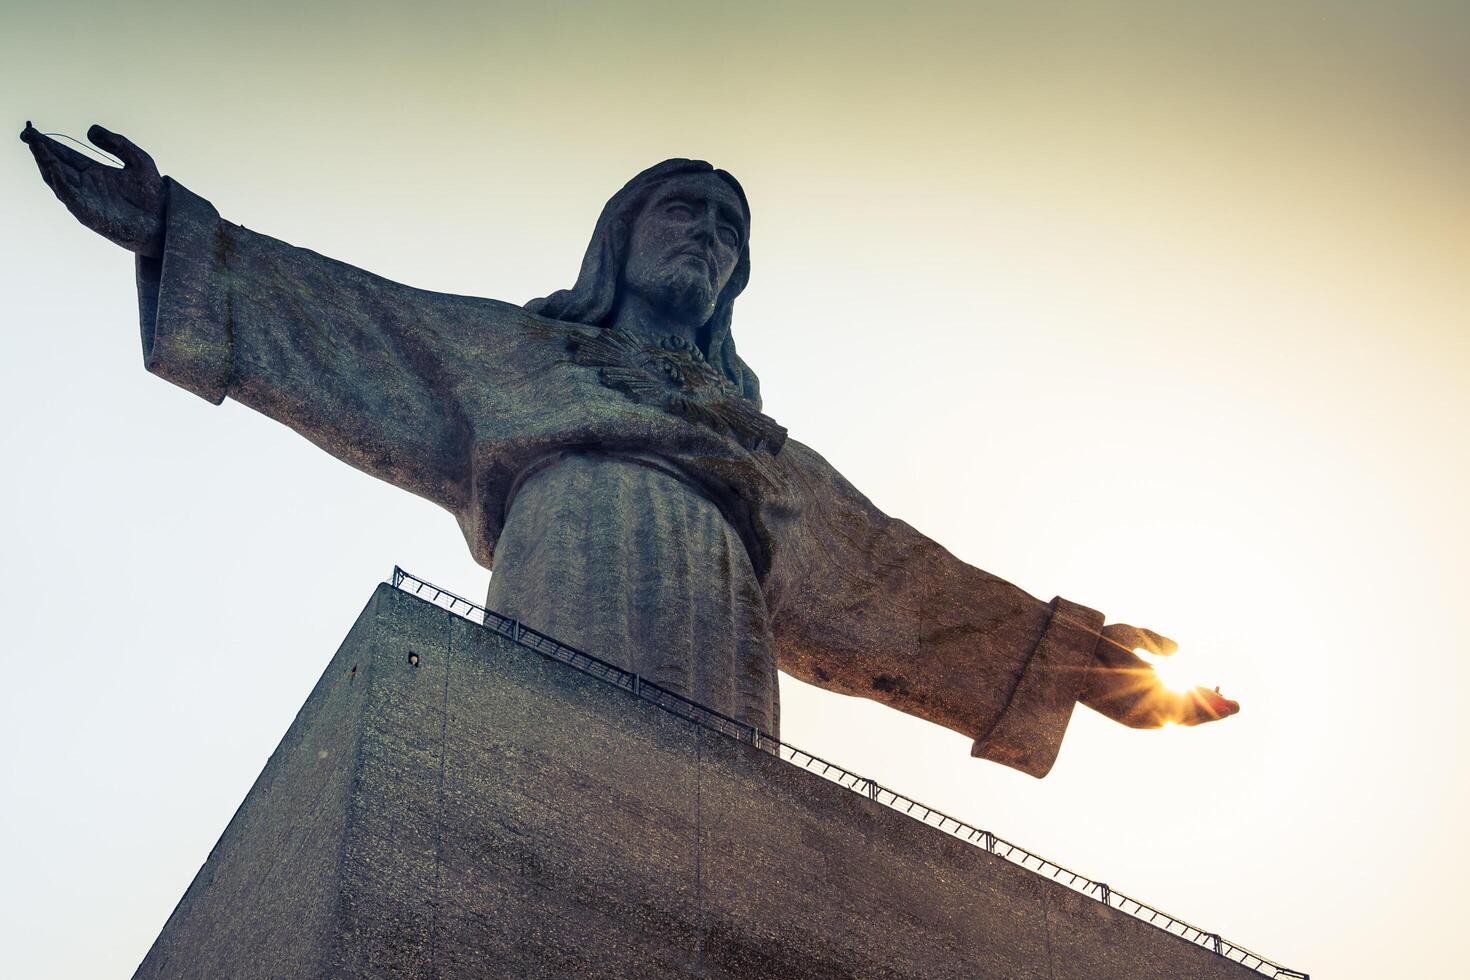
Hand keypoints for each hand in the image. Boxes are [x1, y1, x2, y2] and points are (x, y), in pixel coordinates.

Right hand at [20, 122, 164, 257]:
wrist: (166, 222)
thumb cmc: (154, 194)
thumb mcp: (138, 159)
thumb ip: (117, 143)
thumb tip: (90, 129)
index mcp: (95, 172)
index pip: (66, 155)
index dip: (49, 143)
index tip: (33, 130)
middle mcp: (86, 186)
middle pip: (56, 165)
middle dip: (41, 150)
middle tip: (27, 134)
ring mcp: (86, 200)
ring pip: (58, 180)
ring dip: (45, 163)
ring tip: (36, 146)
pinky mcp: (89, 214)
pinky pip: (71, 198)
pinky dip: (61, 182)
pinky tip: (54, 167)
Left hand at [1080, 622, 1239, 728]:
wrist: (1075, 651)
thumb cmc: (1093, 642)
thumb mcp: (1131, 637)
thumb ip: (1155, 642)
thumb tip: (1178, 650)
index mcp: (1142, 689)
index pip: (1177, 701)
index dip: (1202, 700)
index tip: (1224, 696)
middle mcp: (1143, 706)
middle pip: (1184, 714)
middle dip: (1210, 711)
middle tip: (1235, 706)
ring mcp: (1142, 712)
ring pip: (1183, 718)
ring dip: (1209, 714)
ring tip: (1231, 707)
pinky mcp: (1139, 716)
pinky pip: (1175, 716)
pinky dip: (1198, 713)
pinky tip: (1217, 708)